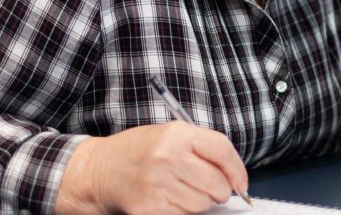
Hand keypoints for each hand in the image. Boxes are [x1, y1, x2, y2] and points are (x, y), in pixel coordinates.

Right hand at [55, 121, 248, 213]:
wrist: (99, 169)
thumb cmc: (137, 151)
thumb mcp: (169, 135)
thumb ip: (200, 148)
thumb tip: (232, 174)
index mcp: (177, 134)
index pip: (221, 149)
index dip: (237, 169)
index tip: (240, 182)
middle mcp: (168, 156)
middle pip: (217, 182)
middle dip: (220, 190)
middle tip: (212, 189)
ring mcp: (158, 183)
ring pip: (202, 203)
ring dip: (201, 202)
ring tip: (183, 190)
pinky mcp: (150, 206)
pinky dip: (184, 211)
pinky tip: (171, 199)